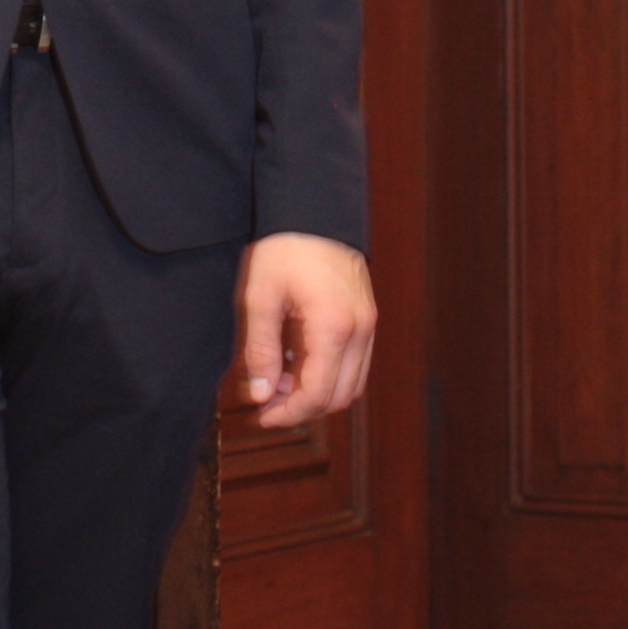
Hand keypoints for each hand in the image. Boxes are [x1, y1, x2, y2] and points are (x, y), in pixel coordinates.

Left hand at [234, 231, 375, 427]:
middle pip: (339, 396)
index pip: (318, 393)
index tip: (261, 417)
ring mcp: (369, 326)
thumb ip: (259, 349)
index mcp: (333, 328)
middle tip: (265, 406)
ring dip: (316, 393)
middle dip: (303, 408)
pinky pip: (354, 364)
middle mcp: (360, 332)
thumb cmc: (282, 249)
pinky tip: (294, 364)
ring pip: (351, 384)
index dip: (289, 413)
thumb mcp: (259, 297)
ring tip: (276, 384)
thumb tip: (258, 394)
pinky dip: (328, 374)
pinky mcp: (367, 320)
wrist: (313, 211)